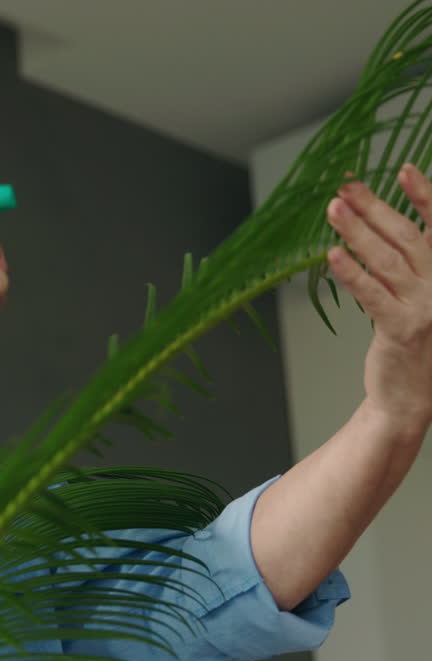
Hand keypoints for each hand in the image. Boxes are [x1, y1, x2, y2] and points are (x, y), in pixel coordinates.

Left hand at [327, 163, 431, 429]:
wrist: (412, 397)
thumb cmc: (413, 342)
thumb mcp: (418, 297)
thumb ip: (407, 264)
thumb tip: (376, 225)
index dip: (424, 197)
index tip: (405, 169)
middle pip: (406, 238)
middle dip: (374, 208)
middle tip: (345, 187)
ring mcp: (424, 308)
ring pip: (387, 261)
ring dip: (357, 231)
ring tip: (333, 209)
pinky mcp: (401, 330)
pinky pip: (373, 295)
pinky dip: (352, 273)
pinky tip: (332, 255)